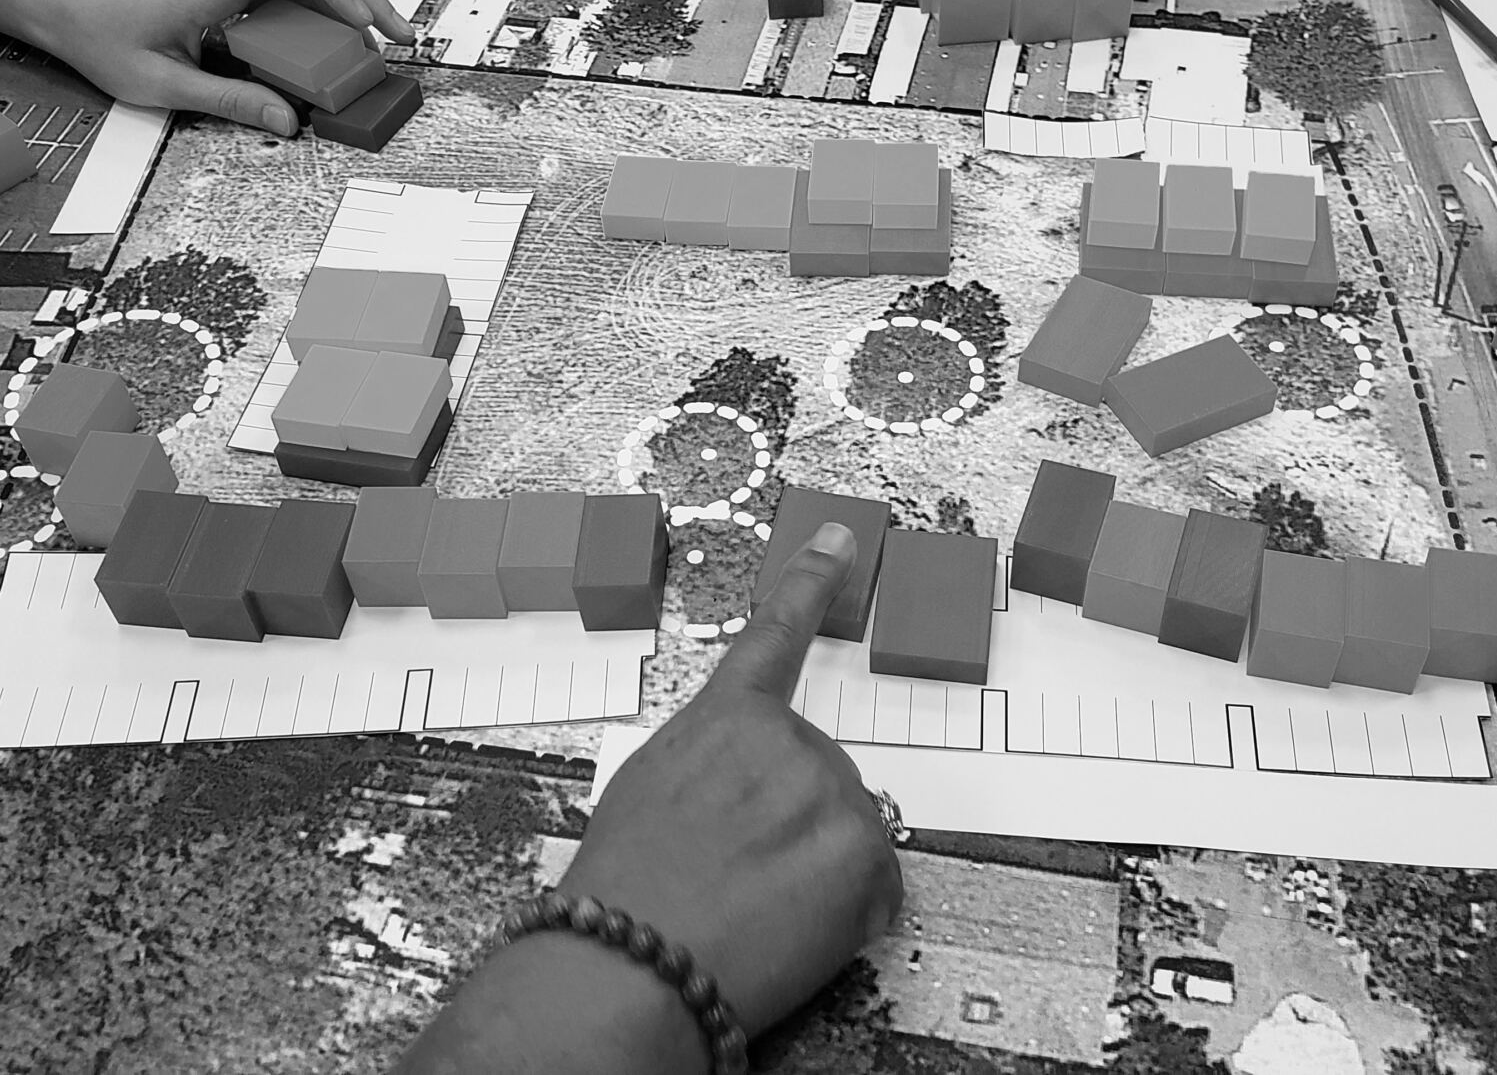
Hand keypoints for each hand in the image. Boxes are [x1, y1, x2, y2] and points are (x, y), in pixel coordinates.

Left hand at [0, 0, 414, 135]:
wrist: (66, 9)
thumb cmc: (104, 38)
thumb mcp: (165, 84)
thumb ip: (230, 100)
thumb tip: (288, 122)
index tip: (364, 24)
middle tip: (401, 36)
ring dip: (347, 3)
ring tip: (381, 40)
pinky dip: (320, 12)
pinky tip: (336, 42)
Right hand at [560, 521, 903, 1034]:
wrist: (628, 958)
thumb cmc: (622, 887)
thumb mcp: (649, 789)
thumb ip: (713, 763)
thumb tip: (743, 787)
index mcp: (727, 720)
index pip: (776, 635)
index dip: (811, 583)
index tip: (843, 539)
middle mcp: (790, 744)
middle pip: (818, 776)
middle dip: (793, 825)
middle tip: (740, 875)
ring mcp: (834, 797)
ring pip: (847, 833)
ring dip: (817, 872)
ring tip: (756, 909)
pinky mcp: (867, 858)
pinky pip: (875, 888)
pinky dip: (844, 915)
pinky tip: (789, 930)